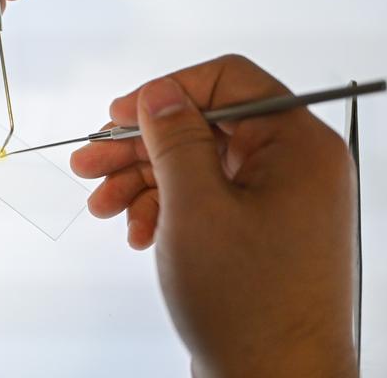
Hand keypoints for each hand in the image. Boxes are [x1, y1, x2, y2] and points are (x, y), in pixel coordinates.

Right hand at [70, 55, 357, 376]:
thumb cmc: (249, 304)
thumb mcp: (195, 207)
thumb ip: (174, 138)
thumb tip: (158, 92)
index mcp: (297, 146)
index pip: (229, 82)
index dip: (167, 91)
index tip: (119, 114)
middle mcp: (294, 166)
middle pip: (204, 127)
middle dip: (140, 147)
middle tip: (89, 162)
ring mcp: (278, 200)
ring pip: (197, 165)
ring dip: (142, 181)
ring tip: (101, 205)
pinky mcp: (259, 230)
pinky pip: (205, 198)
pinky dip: (165, 209)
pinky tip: (136, 232)